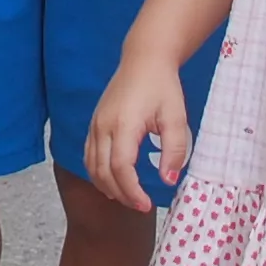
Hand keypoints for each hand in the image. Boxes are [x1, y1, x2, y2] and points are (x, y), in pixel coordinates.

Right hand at [85, 60, 193, 212]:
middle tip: (141, 206)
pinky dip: (97, 172)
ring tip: (128, 197)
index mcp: (124, 124)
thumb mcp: (176, 118)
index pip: (120, 168)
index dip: (132, 192)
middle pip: (103, 171)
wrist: (144, 60)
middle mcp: (103, 126)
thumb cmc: (163, 87)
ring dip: (107, 185)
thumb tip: (168, 180)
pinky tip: (112, 181)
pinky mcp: (94, 123)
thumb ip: (174, 150)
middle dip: (121, 194)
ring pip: (91, 165)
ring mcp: (95, 124)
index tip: (146, 205)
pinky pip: (88, 154)